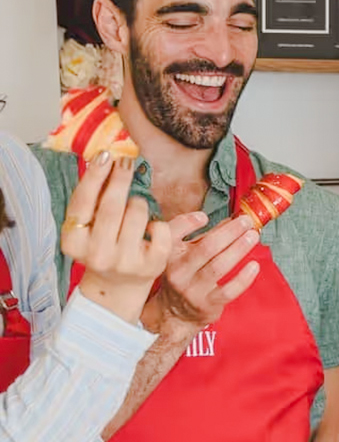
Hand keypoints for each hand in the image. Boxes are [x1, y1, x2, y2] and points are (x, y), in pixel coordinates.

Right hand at [59, 154, 185, 323]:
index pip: (83, 202)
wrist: (117, 286)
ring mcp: (124, 261)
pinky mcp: (150, 265)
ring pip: (137, 213)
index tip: (105, 155)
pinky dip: (159, 223)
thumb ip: (96, 198)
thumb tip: (106, 158)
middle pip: (112, 206)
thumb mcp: (91, 227)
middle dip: (120, 179)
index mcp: (74, 242)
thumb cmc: (103, 247)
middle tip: (126, 163)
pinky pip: (160, 228)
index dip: (94, 176)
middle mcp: (97, 253)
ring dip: (139, 202)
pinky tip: (151, 228)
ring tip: (135, 207)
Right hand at [144, 214, 260, 335]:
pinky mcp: (206, 303)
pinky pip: (229, 290)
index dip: (187, 222)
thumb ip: (208, 236)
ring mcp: (192, 289)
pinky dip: (244, 277)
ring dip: (239, 249)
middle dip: (229, 232)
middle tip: (246, 221)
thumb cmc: (186, 275)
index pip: (173, 233)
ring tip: (253, 236)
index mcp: (169, 254)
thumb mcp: (188, 253)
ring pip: (219, 267)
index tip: (204, 216)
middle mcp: (178, 271)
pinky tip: (255, 265)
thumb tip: (233, 220)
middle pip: (206, 248)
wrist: (176, 312)